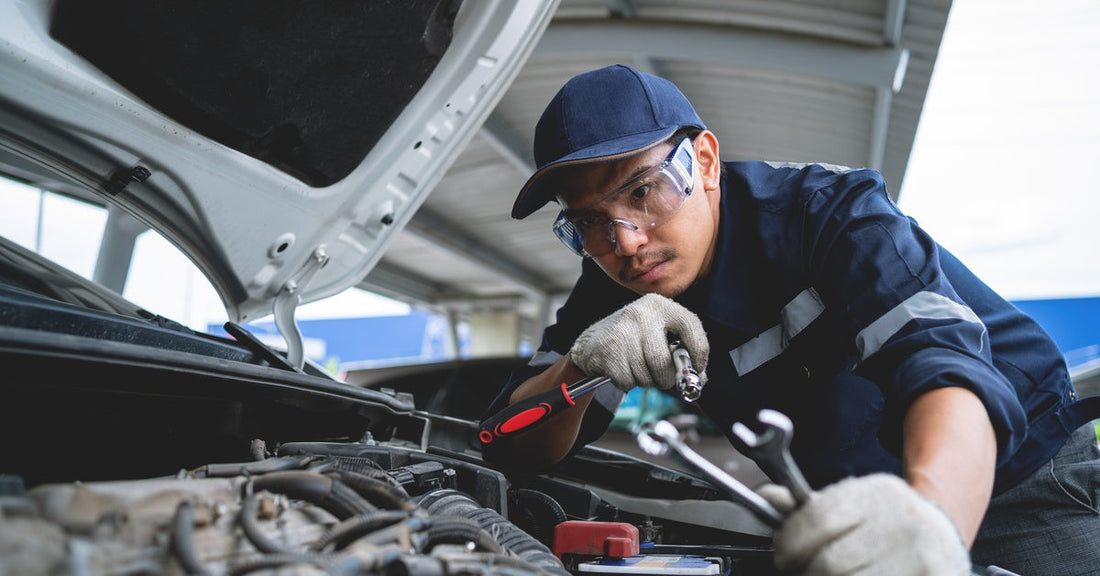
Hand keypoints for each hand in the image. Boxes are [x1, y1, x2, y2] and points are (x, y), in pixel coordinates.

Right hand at [569, 294, 707, 390]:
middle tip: (662, 378)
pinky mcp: (608, 351)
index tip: (697, 369)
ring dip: (645, 381)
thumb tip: (699, 380)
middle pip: (664, 362)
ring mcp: (623, 332)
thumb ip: (682, 354)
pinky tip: (623, 369)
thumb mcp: (659, 335)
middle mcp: (641, 314)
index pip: (691, 326)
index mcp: (660, 306)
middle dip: (666, 378)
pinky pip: (628, 382)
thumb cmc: (635, 341)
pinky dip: (628, 383)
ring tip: (637, 367)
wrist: (593, 342)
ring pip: (646, 375)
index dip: (699, 353)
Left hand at [758, 473, 970, 575]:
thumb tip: (767, 498)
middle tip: (802, 570)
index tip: (783, 554)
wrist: (943, 536)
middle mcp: (903, 525)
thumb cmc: (886, 521)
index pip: (818, 519)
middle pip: (829, 563)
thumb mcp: (851, 503)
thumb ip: (807, 507)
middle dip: (806, 571)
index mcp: (879, 495)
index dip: (790, 543)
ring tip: (828, 574)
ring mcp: (919, 562)